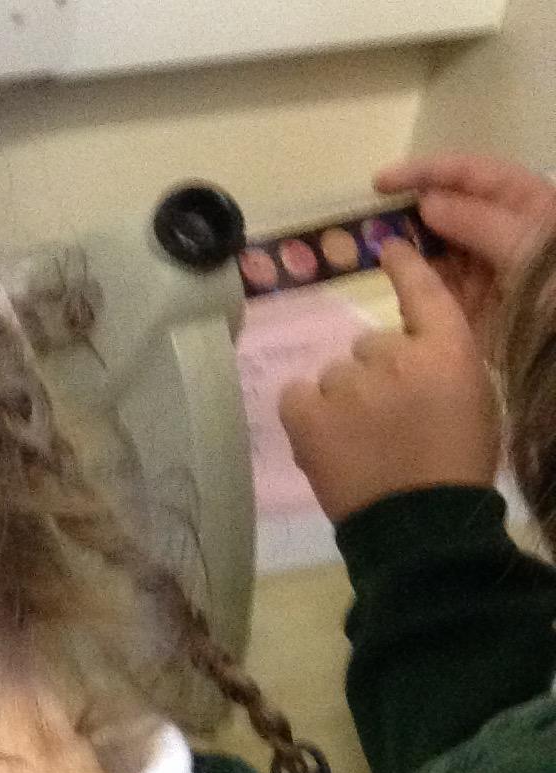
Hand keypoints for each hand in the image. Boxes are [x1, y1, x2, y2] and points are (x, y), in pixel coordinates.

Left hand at [280, 241, 500, 524]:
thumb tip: (408, 350)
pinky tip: (325, 437)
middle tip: (389, 420)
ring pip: (334, 373)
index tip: (386, 247)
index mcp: (448, 352)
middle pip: (371, 344)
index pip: (424, 293)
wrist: (422, 525)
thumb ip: (442, 366)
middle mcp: (396, 356)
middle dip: (376, 375)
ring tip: (360, 441)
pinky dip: (306, 410)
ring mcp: (347, 384)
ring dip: (343, 398)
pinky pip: (297, 393)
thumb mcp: (473, 403)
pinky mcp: (308, 414)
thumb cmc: (456, 468)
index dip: (404, 268)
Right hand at [375, 152, 555, 338]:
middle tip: (368, 221)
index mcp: (522, 202)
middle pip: (445, 210)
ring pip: (433, 249)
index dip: (426, 172)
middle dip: (407, 212)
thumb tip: (426, 204)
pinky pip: (433, 289)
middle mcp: (497, 229)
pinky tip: (392, 281)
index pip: (469, 173)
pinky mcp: (468, 304)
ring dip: (403, 248)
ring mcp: (482, 268)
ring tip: (371, 250)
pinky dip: (411, 284)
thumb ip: (478, 222)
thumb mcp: (529, 247)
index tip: (381, 183)